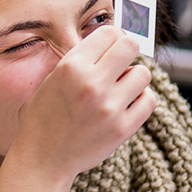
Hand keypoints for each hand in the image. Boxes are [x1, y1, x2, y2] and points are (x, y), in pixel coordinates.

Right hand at [0, 26, 155, 191]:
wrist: (43, 159)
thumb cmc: (46, 115)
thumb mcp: (53, 78)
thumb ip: (82, 59)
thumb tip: (114, 39)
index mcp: (71, 66)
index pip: (109, 32)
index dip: (112, 38)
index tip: (110, 48)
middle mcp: (92, 83)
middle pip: (131, 46)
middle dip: (127, 50)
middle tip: (120, 62)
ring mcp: (109, 107)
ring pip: (143, 73)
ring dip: (134, 77)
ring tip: (121, 87)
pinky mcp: (122, 128)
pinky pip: (148, 100)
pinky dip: (140, 99)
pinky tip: (126, 103)